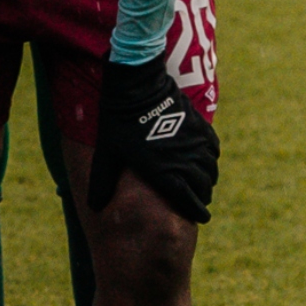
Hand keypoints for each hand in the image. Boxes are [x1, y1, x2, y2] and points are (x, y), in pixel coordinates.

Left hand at [87, 58, 216, 225]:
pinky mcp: (201, 128)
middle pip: (203, 187)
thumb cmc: (119, 123)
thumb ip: (102, 182)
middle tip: (199, 202)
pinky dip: (211, 159)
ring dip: (207, 179)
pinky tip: (204, 160)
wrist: (138, 87)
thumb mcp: (107, 155)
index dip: (197, 212)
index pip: (189, 201)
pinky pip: (213, 150)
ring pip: (210, 170)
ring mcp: (196, 144)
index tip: (201, 218)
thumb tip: (93, 206)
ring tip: (202, 184)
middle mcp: (186, 162)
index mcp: (164, 173)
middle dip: (202, 197)